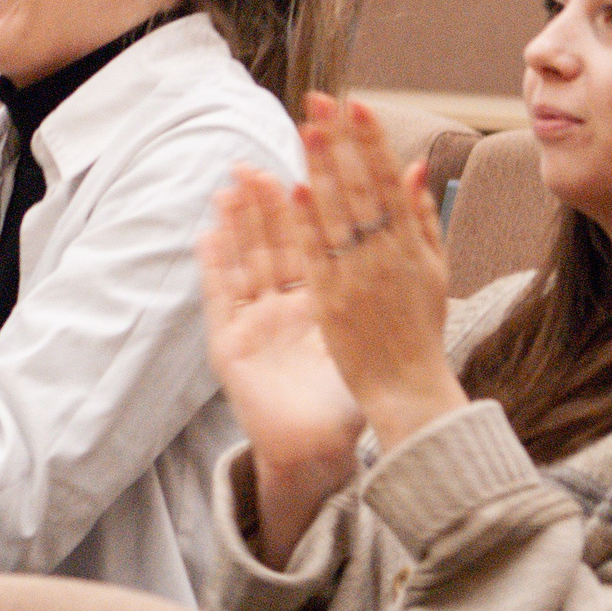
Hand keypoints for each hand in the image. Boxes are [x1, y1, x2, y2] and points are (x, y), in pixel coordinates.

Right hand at [199, 165, 362, 567]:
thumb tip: (405, 248)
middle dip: (262, 204)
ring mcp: (253, 322)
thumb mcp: (371, 332)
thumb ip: (383, 291)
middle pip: (270, 245)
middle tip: (254, 163)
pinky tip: (206, 236)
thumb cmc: (346, 392)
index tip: (304, 165)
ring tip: (228, 188)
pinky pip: (222, 298)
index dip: (306, 201)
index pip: (311, 239)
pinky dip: (213, 266)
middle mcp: (281, 305)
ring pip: (243, 262)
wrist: (316, 447)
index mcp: (317, 299)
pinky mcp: (232, 345)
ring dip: (234, 224)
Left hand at [291, 94, 461, 451]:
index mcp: (413, 244)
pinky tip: (294, 189)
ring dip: (320, 170)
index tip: (358, 106)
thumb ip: (423, 215)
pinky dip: (307, 223)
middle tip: (320, 101)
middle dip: (339, 142)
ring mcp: (356, 276)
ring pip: (335, 214)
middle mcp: (385, 255)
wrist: (408, 386)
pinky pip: (316, 254)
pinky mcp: (330, 300)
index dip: (372, 142)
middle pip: (359, 189)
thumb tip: (414, 165)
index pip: (389, 182)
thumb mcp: (434, 267)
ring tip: (306, 130)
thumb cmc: (420, 326)